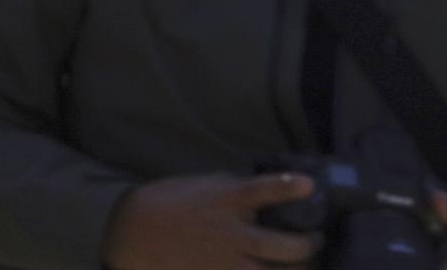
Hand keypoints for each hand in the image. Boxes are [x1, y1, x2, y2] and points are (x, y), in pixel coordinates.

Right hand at [103, 171, 318, 267]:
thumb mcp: (197, 185)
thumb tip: (257, 193)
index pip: (264, 191)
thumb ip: (230, 188)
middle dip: (311, 245)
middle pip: (291, 247)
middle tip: (313, 240)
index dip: (289, 187)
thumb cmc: (165, 204)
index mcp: (225, 202)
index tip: (310, 186)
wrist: (132, 235)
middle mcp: (234, 235)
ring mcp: (231, 265)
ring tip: (302, 265)